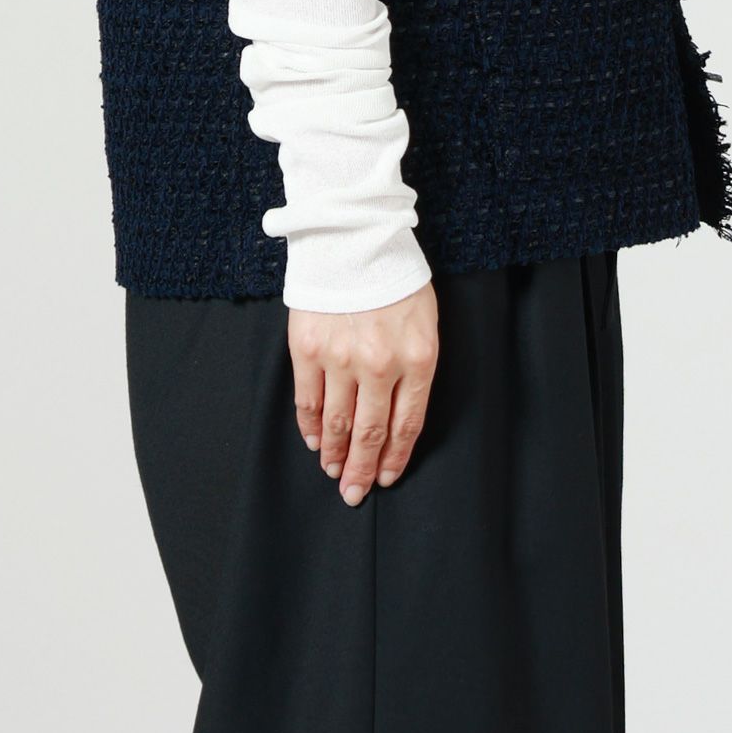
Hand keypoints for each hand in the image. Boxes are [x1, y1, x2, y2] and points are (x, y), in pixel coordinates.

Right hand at [288, 282, 438, 506]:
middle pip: (371, 432)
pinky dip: (309, 427)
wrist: (353, 239)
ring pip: (337, 423)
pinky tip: (314, 441)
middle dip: (362, 469)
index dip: (395, 457)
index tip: (387, 478)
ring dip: (335, 454)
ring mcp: (341, 358)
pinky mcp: (308, 348)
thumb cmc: (394, 277)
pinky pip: (307, 400)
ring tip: (333, 472)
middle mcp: (380, 364)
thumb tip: (397, 412)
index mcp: (417, 358)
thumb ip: (415, 365)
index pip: (407, 424)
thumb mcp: (423, 320)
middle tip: (354, 493)